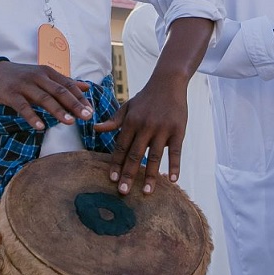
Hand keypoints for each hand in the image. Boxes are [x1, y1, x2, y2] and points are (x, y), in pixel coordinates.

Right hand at [0, 61, 91, 129]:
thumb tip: (86, 87)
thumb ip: (64, 82)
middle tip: (87, 116)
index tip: (91, 110)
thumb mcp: (43, 76)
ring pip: (44, 98)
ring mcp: (24, 85)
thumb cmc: (21, 76)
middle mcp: (38, 77)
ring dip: (57, 110)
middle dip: (74, 104)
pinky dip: (32, 117)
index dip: (80, 98)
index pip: (68, 85)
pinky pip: (23, 107)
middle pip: (59, 91)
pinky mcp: (11, 94)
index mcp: (47, 72)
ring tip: (69, 122)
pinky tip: (40, 127)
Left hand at [97, 74, 186, 194]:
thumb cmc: (146, 97)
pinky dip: (174, 165)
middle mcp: (145, 126)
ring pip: (155, 156)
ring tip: (147, 192)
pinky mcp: (178, 130)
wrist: (168, 82)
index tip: (113, 179)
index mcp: (131, 121)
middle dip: (129, 174)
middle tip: (124, 192)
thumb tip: (95, 129)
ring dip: (151, 175)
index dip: (116, 163)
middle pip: (135, 154)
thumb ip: (113, 120)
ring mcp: (162, 129)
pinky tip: (172, 179)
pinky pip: (176, 151)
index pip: (121, 147)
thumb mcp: (127, 106)